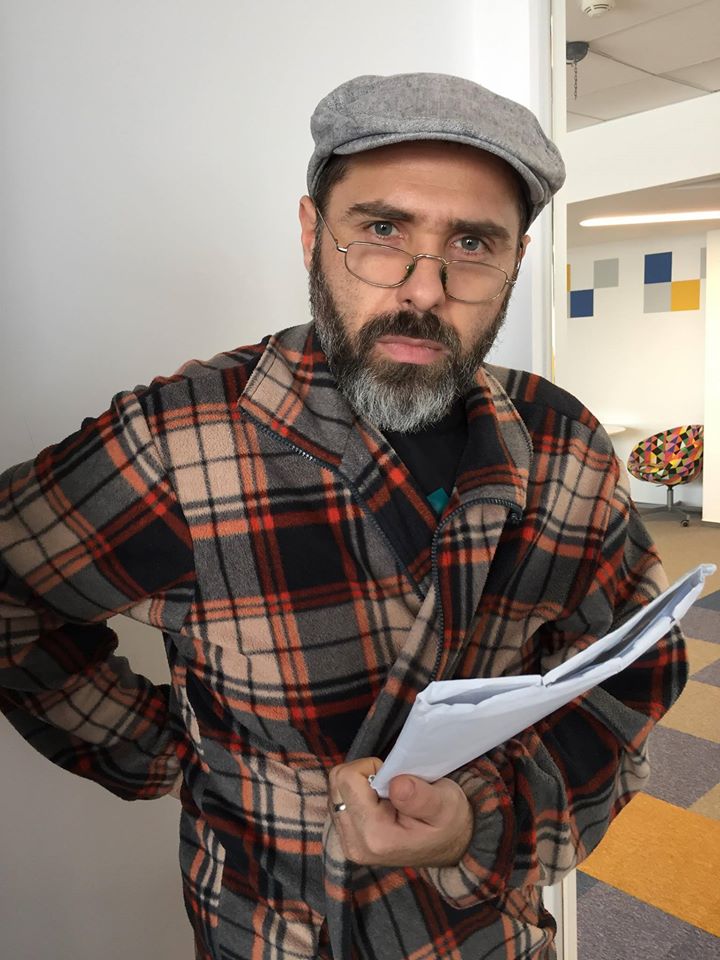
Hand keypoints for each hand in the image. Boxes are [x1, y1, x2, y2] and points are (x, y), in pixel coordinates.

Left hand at [328, 757, 472, 867]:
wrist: (450, 848)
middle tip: (391, 786)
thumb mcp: (446, 804)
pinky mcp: (348, 840)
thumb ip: (421, 797)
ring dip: (359, 784)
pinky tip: (379, 804)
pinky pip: (340, 802)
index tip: (395, 779)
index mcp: (376, 836)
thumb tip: (396, 784)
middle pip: (336, 783)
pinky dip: (357, 795)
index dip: (372, 768)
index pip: (348, 780)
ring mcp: (349, 845)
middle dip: (362, 774)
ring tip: (387, 797)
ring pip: (335, 791)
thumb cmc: (449, 823)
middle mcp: (355, 844)